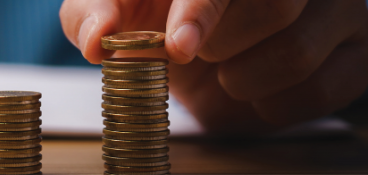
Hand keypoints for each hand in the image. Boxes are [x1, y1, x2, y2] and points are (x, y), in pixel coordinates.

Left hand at [60, 0, 367, 134]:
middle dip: (221, 45)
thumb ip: (93, 12)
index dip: (204, 9)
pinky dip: (271, 104)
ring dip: (242, 79)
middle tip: (196, 50)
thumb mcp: (115, 5)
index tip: (181, 46)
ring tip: (225, 67)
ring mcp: (340, 5)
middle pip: (276, 6)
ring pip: (297, 52)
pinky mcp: (358, 48)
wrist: (199, 45)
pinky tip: (255, 85)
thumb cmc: (159, 12)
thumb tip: (97, 40)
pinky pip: (321, 89)